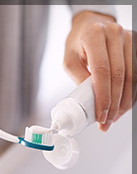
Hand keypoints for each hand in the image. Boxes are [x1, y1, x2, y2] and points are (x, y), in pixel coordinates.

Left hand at [63, 11, 135, 131]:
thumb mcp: (69, 60)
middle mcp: (114, 34)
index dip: (103, 96)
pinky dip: (130, 92)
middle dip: (114, 104)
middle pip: (119, 76)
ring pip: (132, 77)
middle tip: (107, 121)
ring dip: (124, 101)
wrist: (90, 25)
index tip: (100, 114)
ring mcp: (128, 38)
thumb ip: (79, 78)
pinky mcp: (135, 45)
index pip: (102, 71)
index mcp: (94, 35)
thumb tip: (91, 101)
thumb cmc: (77, 43)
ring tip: (114, 116)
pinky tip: (122, 104)